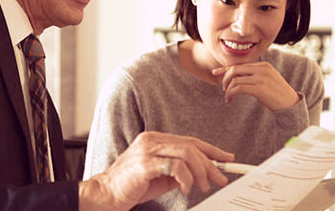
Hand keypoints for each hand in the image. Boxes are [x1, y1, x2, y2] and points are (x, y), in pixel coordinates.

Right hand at [79, 131, 233, 210]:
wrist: (106, 194)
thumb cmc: (132, 185)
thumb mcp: (161, 176)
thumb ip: (179, 170)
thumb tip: (204, 172)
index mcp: (156, 139)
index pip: (190, 140)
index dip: (212, 149)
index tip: (228, 159)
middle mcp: (151, 140)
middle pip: (191, 146)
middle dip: (210, 164)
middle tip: (219, 179)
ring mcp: (147, 150)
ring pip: (185, 153)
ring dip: (200, 172)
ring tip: (203, 187)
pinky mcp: (144, 163)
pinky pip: (174, 166)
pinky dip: (185, 178)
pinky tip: (185, 188)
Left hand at [213, 61, 299, 110]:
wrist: (291, 105)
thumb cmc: (277, 95)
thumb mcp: (267, 80)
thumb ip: (254, 75)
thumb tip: (236, 77)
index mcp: (264, 65)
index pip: (240, 64)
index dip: (226, 68)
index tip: (215, 72)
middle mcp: (262, 69)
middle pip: (235, 69)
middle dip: (225, 78)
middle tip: (223, 88)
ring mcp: (261, 78)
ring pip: (235, 79)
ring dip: (227, 89)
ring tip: (227, 96)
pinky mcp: (259, 89)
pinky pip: (238, 88)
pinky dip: (230, 93)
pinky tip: (229, 99)